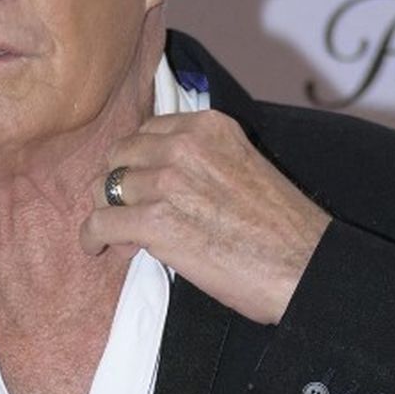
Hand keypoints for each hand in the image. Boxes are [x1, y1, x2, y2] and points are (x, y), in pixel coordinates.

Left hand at [78, 111, 329, 324]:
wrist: (303, 267)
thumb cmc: (281, 230)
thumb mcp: (244, 167)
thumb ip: (203, 162)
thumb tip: (161, 184)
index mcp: (209, 126)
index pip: (147, 131)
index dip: (139, 162)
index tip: (144, 187)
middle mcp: (185, 146)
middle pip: (119, 156)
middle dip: (118, 185)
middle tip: (129, 216)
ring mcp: (167, 181)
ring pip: (105, 187)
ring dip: (107, 213)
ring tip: (123, 241)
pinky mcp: (155, 222)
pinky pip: (100, 222)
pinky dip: (91, 238)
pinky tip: (97, 249)